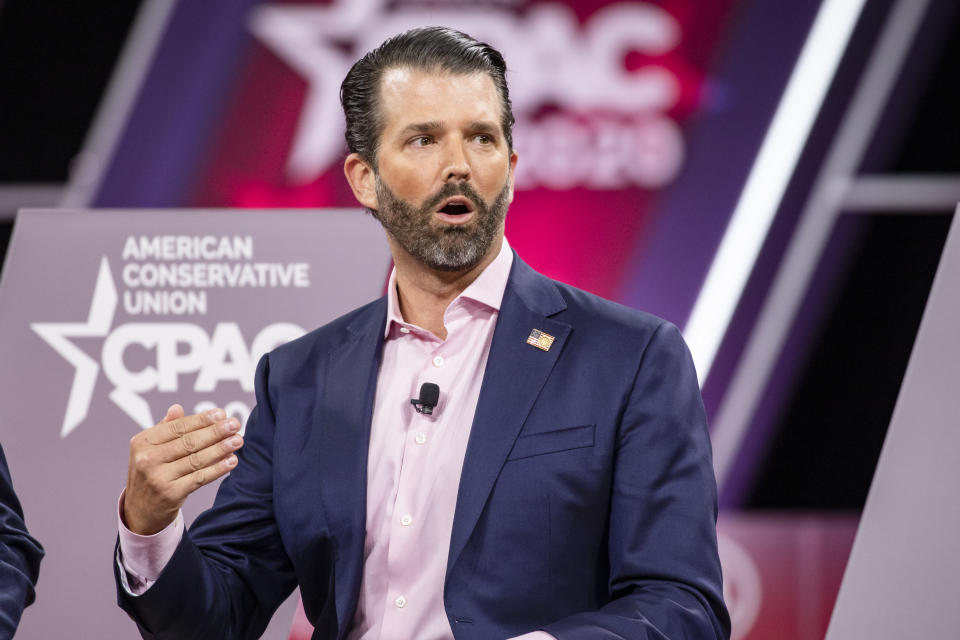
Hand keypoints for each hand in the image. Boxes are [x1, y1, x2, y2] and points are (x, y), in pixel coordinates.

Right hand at [123, 404, 242, 534]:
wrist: (140, 510)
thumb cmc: (151, 473)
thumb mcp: (150, 449)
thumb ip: (165, 429)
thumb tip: (177, 408)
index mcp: (142, 442)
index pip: (177, 427)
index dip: (201, 420)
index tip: (221, 414)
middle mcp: (147, 459)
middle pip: (189, 442)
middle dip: (215, 432)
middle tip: (235, 424)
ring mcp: (158, 477)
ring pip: (196, 459)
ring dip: (221, 449)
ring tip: (238, 440)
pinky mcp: (170, 494)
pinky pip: (199, 478)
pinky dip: (218, 469)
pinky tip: (232, 461)